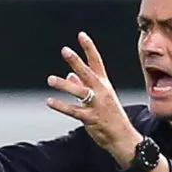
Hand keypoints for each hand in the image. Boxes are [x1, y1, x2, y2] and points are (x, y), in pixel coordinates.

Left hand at [46, 31, 138, 157]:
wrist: (121, 136)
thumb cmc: (110, 116)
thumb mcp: (100, 97)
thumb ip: (83, 85)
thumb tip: (69, 75)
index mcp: (104, 84)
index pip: (96, 61)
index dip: (89, 48)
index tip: (81, 35)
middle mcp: (101, 91)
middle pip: (87, 72)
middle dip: (76, 60)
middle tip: (65, 50)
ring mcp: (96, 104)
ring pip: (79, 91)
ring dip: (64, 84)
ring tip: (50, 79)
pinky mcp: (90, 118)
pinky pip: (73, 111)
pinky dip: (61, 106)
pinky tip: (50, 101)